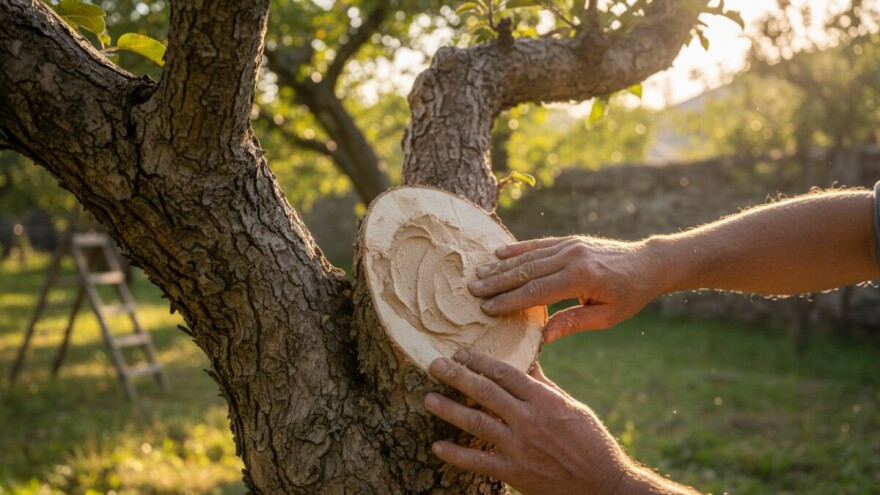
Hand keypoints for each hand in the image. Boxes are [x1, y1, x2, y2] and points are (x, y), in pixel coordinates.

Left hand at [424, 349, 627, 494]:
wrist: (602, 485)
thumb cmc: (591, 443)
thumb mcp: (572, 408)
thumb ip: (545, 386)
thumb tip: (528, 362)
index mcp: (546, 401)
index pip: (506, 374)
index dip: (480, 361)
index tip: (461, 352)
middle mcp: (530, 421)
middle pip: (486, 393)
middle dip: (457, 377)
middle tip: (435, 365)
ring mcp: (520, 448)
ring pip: (477, 423)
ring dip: (450, 410)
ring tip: (429, 398)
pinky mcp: (515, 472)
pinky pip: (478, 462)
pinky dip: (456, 454)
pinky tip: (437, 446)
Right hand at [468, 236, 662, 340]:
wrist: (648, 263)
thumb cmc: (629, 295)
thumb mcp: (608, 317)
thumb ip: (574, 323)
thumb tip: (544, 337)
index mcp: (581, 278)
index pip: (538, 291)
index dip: (511, 300)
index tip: (488, 309)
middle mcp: (572, 257)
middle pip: (526, 271)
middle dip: (497, 282)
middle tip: (471, 291)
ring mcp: (569, 245)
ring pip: (528, 257)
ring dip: (501, 267)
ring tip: (477, 275)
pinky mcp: (569, 240)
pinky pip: (538, 244)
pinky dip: (516, 249)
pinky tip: (497, 254)